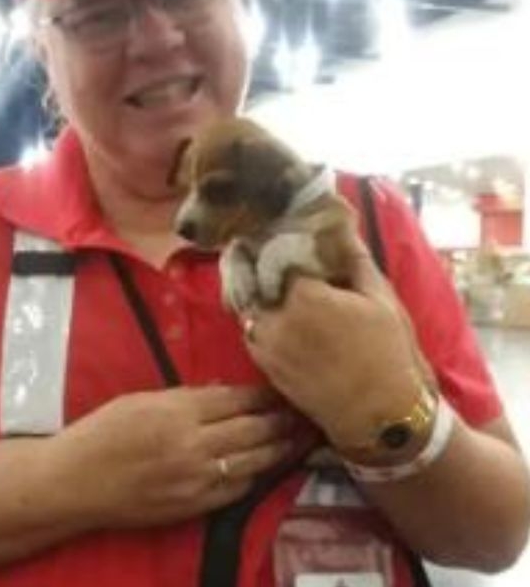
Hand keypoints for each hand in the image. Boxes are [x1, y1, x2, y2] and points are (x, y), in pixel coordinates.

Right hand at [52, 385, 302, 528]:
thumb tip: (223, 392)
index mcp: (178, 411)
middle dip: (283, 420)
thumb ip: (185, 397)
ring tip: (302, 438)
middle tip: (307, 411)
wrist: (76, 483)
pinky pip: (236, 488)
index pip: (236, 400)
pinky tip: (271, 466)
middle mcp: (193, 445)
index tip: (283, 388)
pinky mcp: (193, 506)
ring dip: (281, 449)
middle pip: (253, 429)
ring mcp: (196, 480)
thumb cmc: (102, 432)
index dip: (264, 395)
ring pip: (253, 461)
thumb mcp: (141, 399)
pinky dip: (257, 474)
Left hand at [242, 241, 432, 449]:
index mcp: (304, 294)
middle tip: (281, 259)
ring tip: (279, 286)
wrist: (381, 416)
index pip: (281, 254)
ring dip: (261, 292)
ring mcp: (265, 342)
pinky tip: (280, 315)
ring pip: (252, 303)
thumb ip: (354, 257)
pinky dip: (261, 318)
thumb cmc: (388, 353)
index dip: (287, 246)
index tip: (292, 240)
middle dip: (269, 267)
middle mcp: (276, 316)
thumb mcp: (380, 298)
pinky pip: (252, 329)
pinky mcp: (263, 363)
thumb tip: (341, 224)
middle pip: (262, 278)